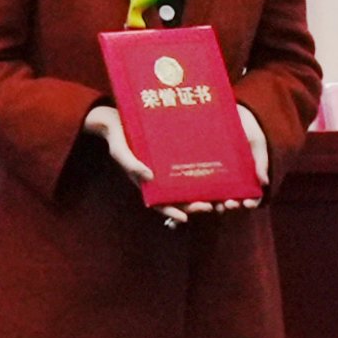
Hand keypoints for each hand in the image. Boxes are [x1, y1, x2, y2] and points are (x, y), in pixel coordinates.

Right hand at [87, 103, 261, 228]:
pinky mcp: (175, 157)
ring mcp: (169, 169)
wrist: (117, 120)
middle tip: (209, 206)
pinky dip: (201, 174)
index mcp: (146, 183)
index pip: (160, 203)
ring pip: (189, 185)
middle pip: (179, 197)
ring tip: (219, 197)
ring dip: (204, 193)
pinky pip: (190, 168)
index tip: (184, 218)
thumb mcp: (120, 151)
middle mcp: (160, 179)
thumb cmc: (118, 138)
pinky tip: (216, 174)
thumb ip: (131, 164)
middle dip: (194, 205)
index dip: (172, 212)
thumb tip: (149, 177)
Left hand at [170, 102, 272, 222]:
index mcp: (244, 174)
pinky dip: (192, 188)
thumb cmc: (245, 124)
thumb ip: (261, 160)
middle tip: (228, 205)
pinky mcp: (194, 161)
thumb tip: (264, 183)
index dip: (249, 201)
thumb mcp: (256, 140)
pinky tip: (191, 191)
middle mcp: (227, 176)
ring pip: (210, 192)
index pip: (249, 193)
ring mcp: (210, 170)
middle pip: (228, 196)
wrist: (226, 104)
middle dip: (228, 204)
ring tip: (209, 204)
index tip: (247, 204)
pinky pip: (191, 177)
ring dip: (210, 201)